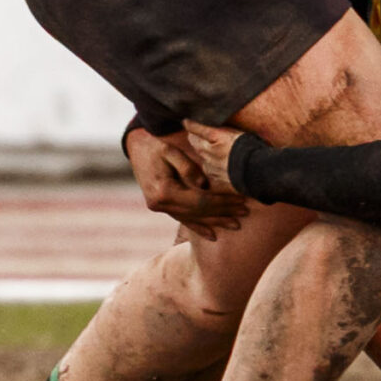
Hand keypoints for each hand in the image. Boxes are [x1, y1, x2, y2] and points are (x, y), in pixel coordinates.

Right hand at [126, 123, 245, 240]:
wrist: (136, 148)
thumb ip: (188, 168)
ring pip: (192, 219)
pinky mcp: (161, 207)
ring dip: (214, 222)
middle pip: (198, 213)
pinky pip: (183, 219)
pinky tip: (212, 234)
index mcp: (164, 191)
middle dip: (222, 214)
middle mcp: (161, 204)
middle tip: (244, 214)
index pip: (200, 201)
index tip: (240, 201)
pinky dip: (198, 227)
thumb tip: (205, 185)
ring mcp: (160, 208)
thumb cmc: (156, 145)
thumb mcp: (171, 151)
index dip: (222, 203)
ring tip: (234, 225)